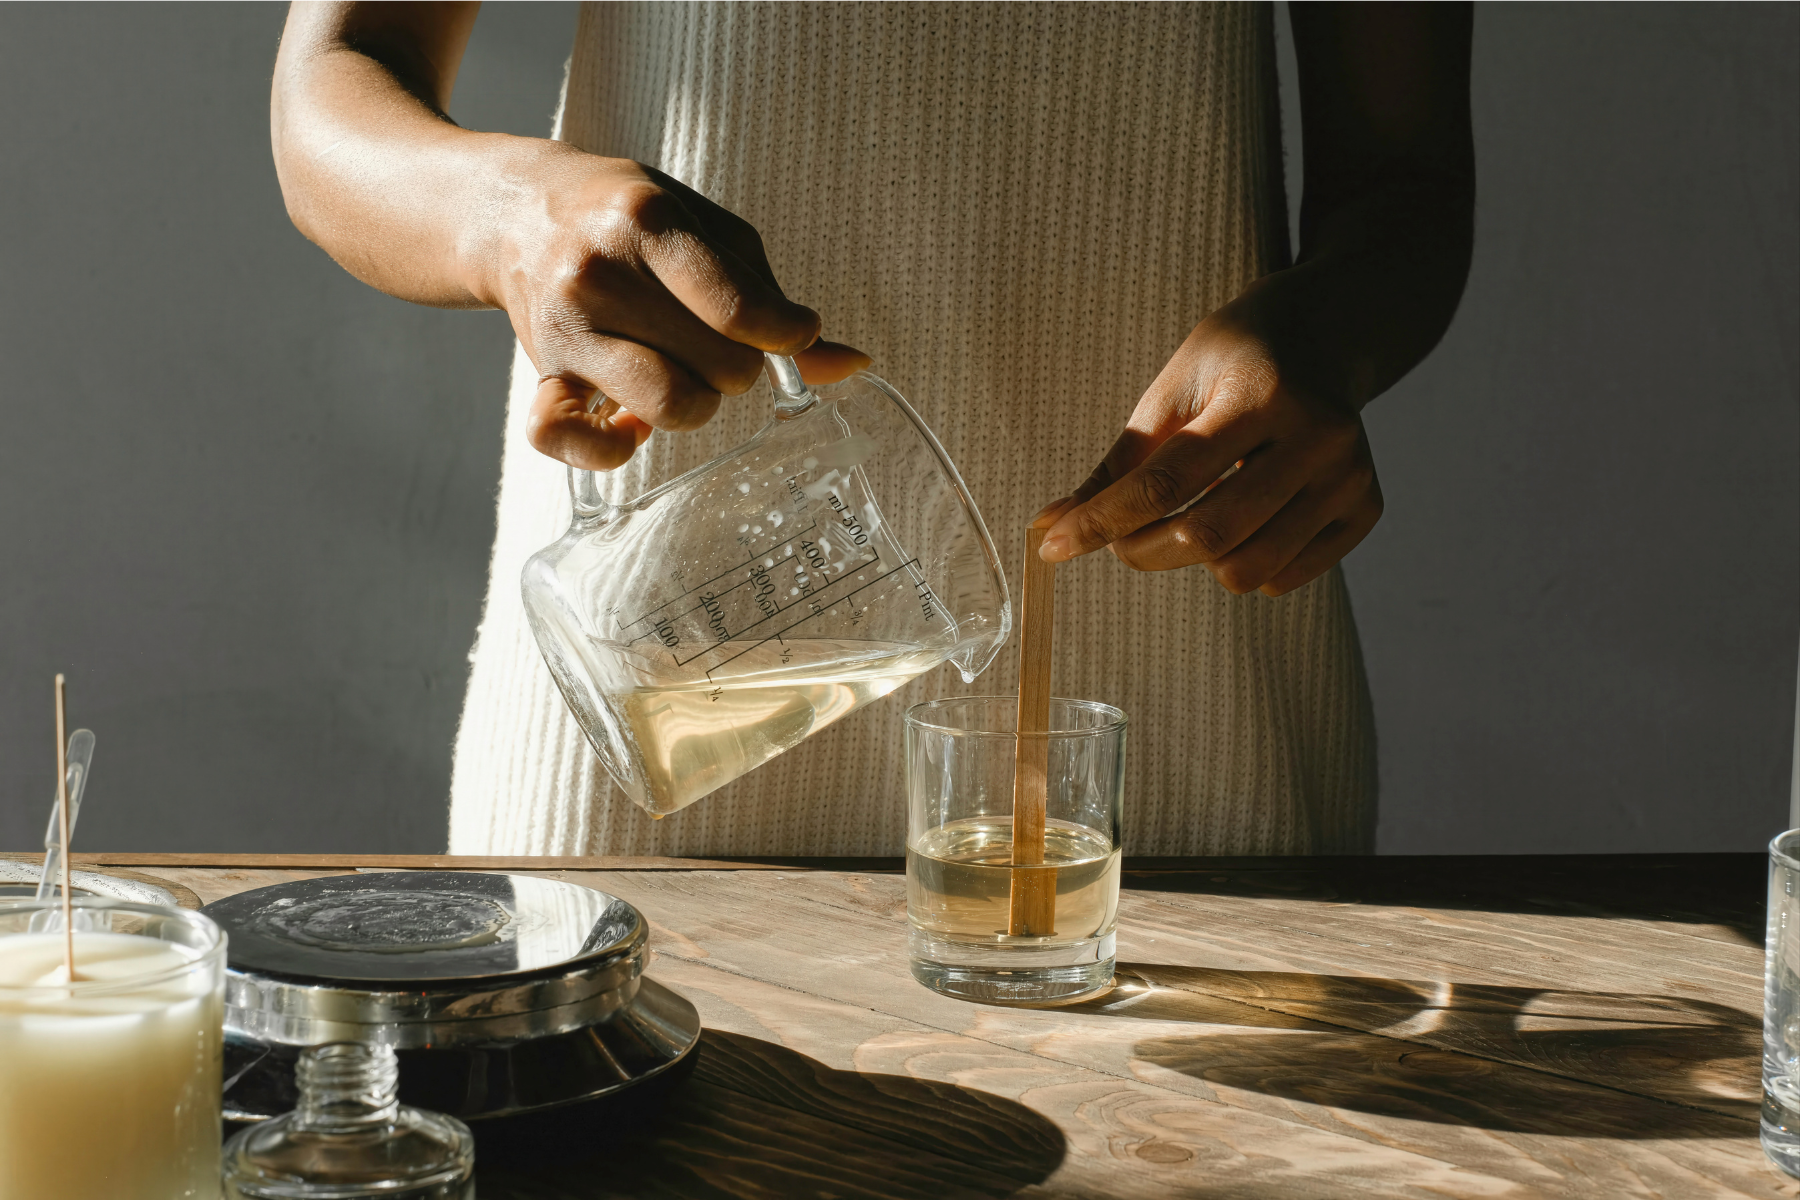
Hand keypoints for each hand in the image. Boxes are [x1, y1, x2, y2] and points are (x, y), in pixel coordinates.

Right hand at [490, 153, 869, 469]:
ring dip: (696, 403)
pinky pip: (566, 439)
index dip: (786, 335)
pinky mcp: (538, 374)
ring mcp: (565, 328)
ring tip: (685, 375)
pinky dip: (608, 450)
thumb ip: (770, 296)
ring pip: (668, 405)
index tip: (791, 334)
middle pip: (718, 366)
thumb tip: (851, 364)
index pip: (738, 307)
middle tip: (720, 343)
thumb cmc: (630, 221)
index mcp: (648, 223)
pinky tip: (630, 427)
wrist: (517, 213)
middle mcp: (599, 274)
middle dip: (740, 366)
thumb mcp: (706, 231)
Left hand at [1034, 267, 1382, 596]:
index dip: (1102, 522)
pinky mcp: (1365, 510)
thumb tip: (1050, 527)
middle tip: (1123, 535)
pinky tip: (1244, 519)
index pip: (1167, 481)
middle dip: (1142, 549)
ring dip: (1194, 561)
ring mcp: (1350, 478)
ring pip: (1246, 570)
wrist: (1324, 336)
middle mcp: (1318, 438)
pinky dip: (1244, 564)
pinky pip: (1282, 579)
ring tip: (1189, 520)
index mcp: (1261, 394)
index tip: (1053, 546)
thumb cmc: (1233, 362)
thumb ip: (1117, 466)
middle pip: (1208, 535)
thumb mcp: (1170, 391)